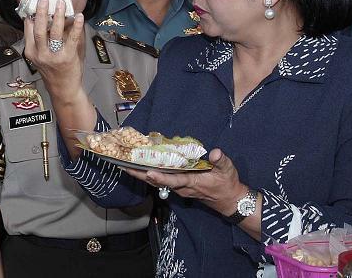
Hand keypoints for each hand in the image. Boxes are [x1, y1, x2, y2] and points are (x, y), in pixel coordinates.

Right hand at [24, 0, 84, 99]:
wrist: (63, 89)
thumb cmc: (52, 71)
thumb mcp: (40, 57)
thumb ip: (40, 40)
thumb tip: (45, 18)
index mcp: (31, 52)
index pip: (29, 31)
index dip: (32, 17)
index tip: (35, 4)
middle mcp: (40, 54)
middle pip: (39, 30)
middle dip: (42, 13)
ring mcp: (54, 56)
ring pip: (55, 32)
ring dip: (59, 16)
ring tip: (61, 4)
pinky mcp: (68, 57)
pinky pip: (72, 39)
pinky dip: (76, 26)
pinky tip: (79, 17)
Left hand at [125, 148, 248, 215]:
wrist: (228, 199)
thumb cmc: (227, 183)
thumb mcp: (228, 170)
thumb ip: (221, 161)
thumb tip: (215, 152)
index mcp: (192, 182)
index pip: (174, 181)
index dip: (161, 178)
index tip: (149, 173)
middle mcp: (181, 187)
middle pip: (157, 182)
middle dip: (140, 174)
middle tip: (123, 165)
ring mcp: (178, 187)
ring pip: (156, 181)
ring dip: (140, 173)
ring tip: (124, 163)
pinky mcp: (177, 185)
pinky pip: (159, 180)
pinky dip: (148, 173)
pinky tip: (139, 166)